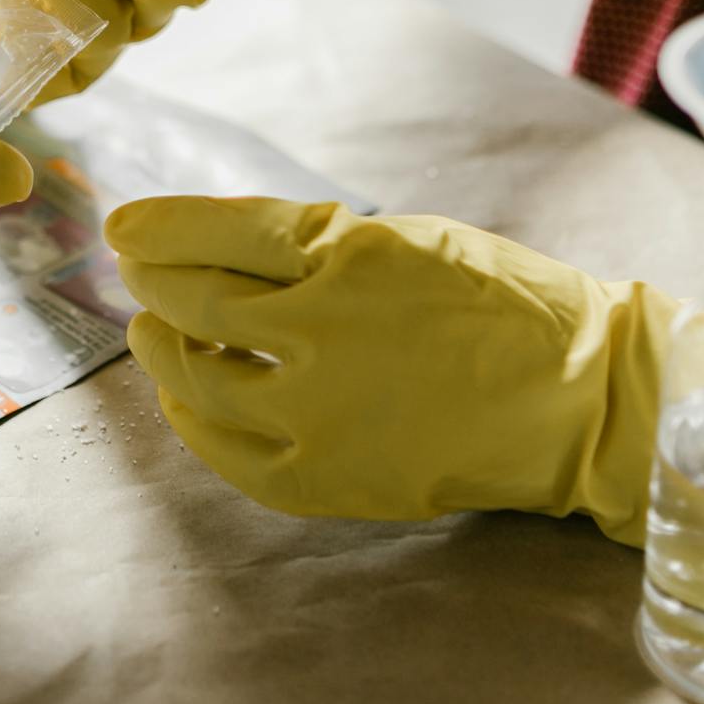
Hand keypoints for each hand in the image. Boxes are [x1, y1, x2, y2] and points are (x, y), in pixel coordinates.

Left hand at [110, 197, 703, 608]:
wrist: (579, 397)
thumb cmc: (502, 304)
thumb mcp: (407, 240)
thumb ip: (316, 246)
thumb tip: (224, 248)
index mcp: (343, 255)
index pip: (216, 232)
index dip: (159, 228)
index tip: (125, 226)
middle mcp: (316, 330)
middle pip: (192, 301)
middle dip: (151, 282)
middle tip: (135, 273)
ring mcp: (316, 410)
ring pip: (197, 375)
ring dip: (162, 348)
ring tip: (155, 333)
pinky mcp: (327, 476)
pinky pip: (228, 451)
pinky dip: (194, 420)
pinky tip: (185, 400)